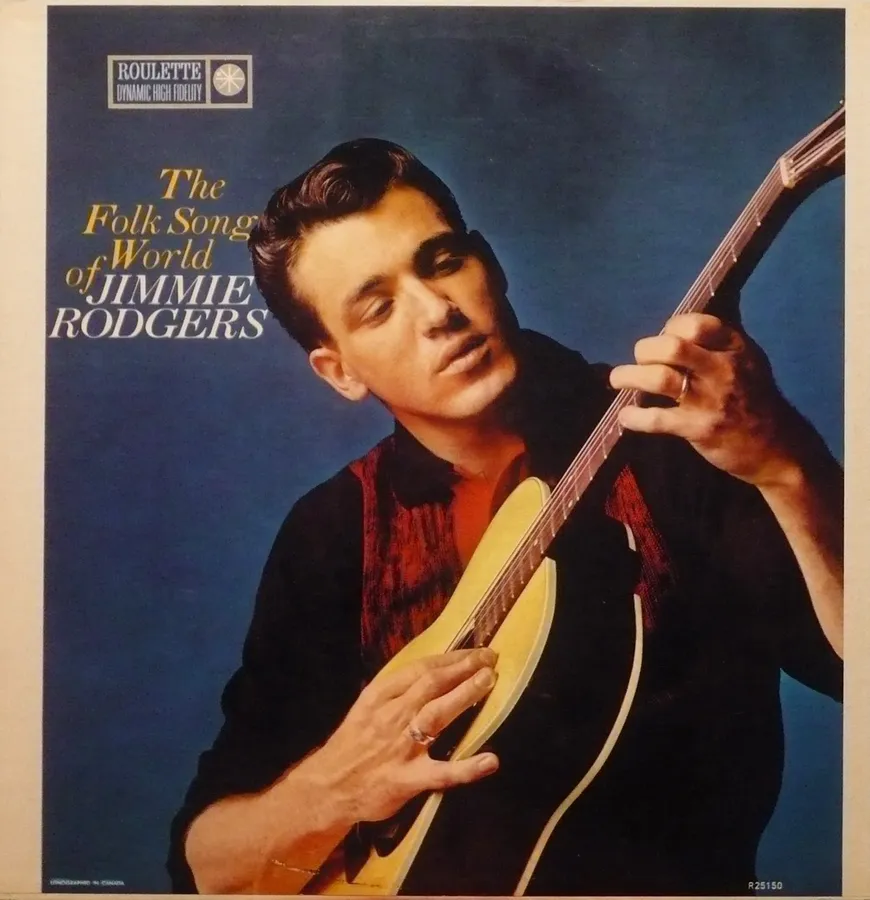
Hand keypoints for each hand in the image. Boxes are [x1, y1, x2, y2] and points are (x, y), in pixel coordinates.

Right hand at [303, 647, 498, 825]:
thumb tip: (435, 670)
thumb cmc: (353, 744)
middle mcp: (390, 716)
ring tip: (488, 681)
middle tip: (489, 659)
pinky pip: (441, 773)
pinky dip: (467, 768)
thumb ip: (396, 690)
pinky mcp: (407, 780)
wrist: (327, 788)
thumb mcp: (367, 707)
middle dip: (462, 668)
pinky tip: (490, 760)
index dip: (450, 658)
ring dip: (464, 695)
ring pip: (436, 715)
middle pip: (431, 685)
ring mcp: (400, 748)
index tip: (475, 652)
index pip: (419, 669)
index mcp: (379, 696)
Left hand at [609, 312, 804, 486]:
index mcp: (735, 348)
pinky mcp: (699, 429)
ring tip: (618, 380)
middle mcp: (723, 369)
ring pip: (659, 379)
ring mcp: (710, 400)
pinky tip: (626, 416)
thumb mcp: (748, 361)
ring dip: (630, 377)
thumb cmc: (754, 399)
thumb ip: (719, 342)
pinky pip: (657, 419)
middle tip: (639, 361)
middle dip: (645, 350)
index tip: (663, 339)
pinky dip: (635, 417)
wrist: (778, 448)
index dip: (670, 328)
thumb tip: (680, 323)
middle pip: (672, 347)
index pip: (695, 323)